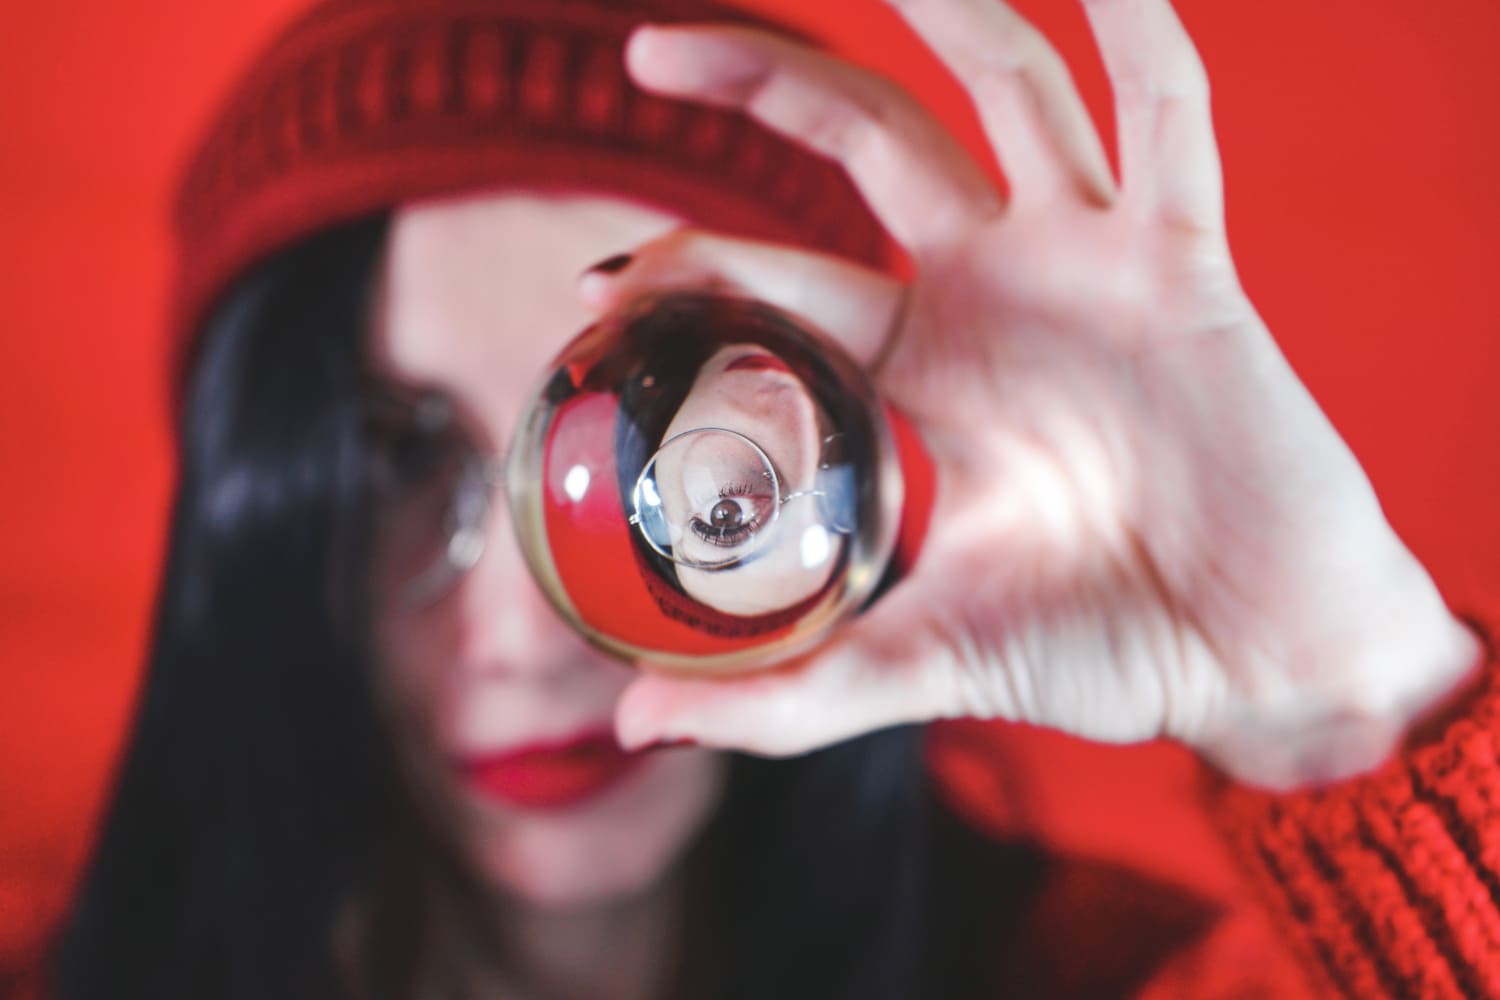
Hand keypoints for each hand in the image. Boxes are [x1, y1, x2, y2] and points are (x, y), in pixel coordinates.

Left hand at [593, 0, 1481, 788]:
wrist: (1253, 663)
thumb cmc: (1094, 650)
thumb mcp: (916, 666)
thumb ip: (783, 693)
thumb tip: (629, 720)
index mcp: (911, 375)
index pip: (775, 283)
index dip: (686, 269)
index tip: (598, 287)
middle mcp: (987, 295)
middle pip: (862, 146)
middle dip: (763, 89)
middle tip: (649, 49)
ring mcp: (1085, 266)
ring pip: (1005, 95)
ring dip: (942, 14)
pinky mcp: (1183, 266)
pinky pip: (1172, 120)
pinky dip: (1143, 34)